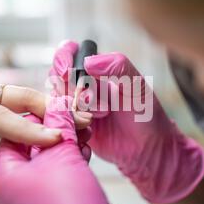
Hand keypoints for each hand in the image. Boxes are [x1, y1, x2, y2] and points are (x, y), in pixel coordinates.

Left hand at [0, 96, 124, 203]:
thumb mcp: (64, 156)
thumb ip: (59, 127)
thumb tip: (58, 107)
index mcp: (3, 177)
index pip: (13, 134)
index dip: (39, 119)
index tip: (58, 110)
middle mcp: (10, 192)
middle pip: (31, 149)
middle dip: (56, 133)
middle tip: (75, 121)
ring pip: (45, 164)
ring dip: (66, 148)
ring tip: (84, 137)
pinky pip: (53, 180)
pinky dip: (68, 165)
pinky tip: (84, 155)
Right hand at [50, 41, 203, 203]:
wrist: (147, 150)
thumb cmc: (146, 115)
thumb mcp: (137, 86)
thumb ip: (118, 67)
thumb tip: (89, 61)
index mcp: (98, 71)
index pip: (70, 54)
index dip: (63, 58)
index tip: (68, 70)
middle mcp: (83, 87)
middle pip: (58, 78)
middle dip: (70, 88)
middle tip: (90, 100)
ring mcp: (76, 108)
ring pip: (57, 100)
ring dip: (75, 108)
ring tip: (102, 115)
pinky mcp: (73, 128)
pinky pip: (59, 122)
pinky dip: (72, 124)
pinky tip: (91, 130)